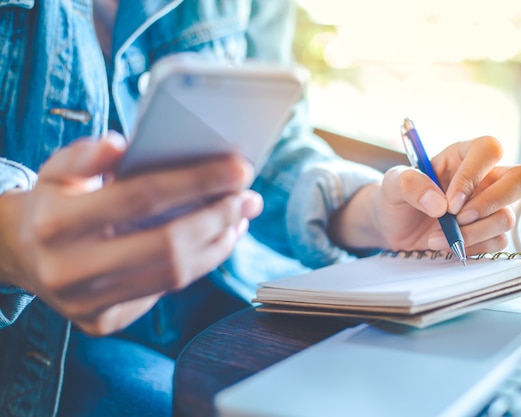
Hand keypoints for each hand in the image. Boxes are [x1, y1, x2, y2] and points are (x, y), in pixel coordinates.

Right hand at [0, 132, 261, 334]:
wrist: (24, 255)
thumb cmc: (55, 203)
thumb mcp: (58, 171)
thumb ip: (86, 154)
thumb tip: (123, 146)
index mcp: (56, 224)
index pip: (143, 196)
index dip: (198, 181)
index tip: (239, 168)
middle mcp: (68, 271)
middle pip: (168, 245)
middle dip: (219, 218)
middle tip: (250, 196)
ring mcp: (86, 304)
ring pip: (174, 277)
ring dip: (218, 244)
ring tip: (240, 217)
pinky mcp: (103, 323)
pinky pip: (165, 293)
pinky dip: (200, 264)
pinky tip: (218, 240)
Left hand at [330, 136, 520, 254]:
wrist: (392, 227)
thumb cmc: (396, 197)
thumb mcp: (392, 184)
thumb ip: (410, 183)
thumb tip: (440, 204)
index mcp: (464, 155)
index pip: (489, 150)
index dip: (474, 175)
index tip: (449, 202)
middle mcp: (485, 178)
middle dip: (492, 203)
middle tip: (459, 218)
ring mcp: (491, 206)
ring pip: (507, 217)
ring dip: (473, 232)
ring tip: (439, 236)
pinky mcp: (488, 232)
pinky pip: (498, 242)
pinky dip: (472, 248)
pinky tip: (446, 245)